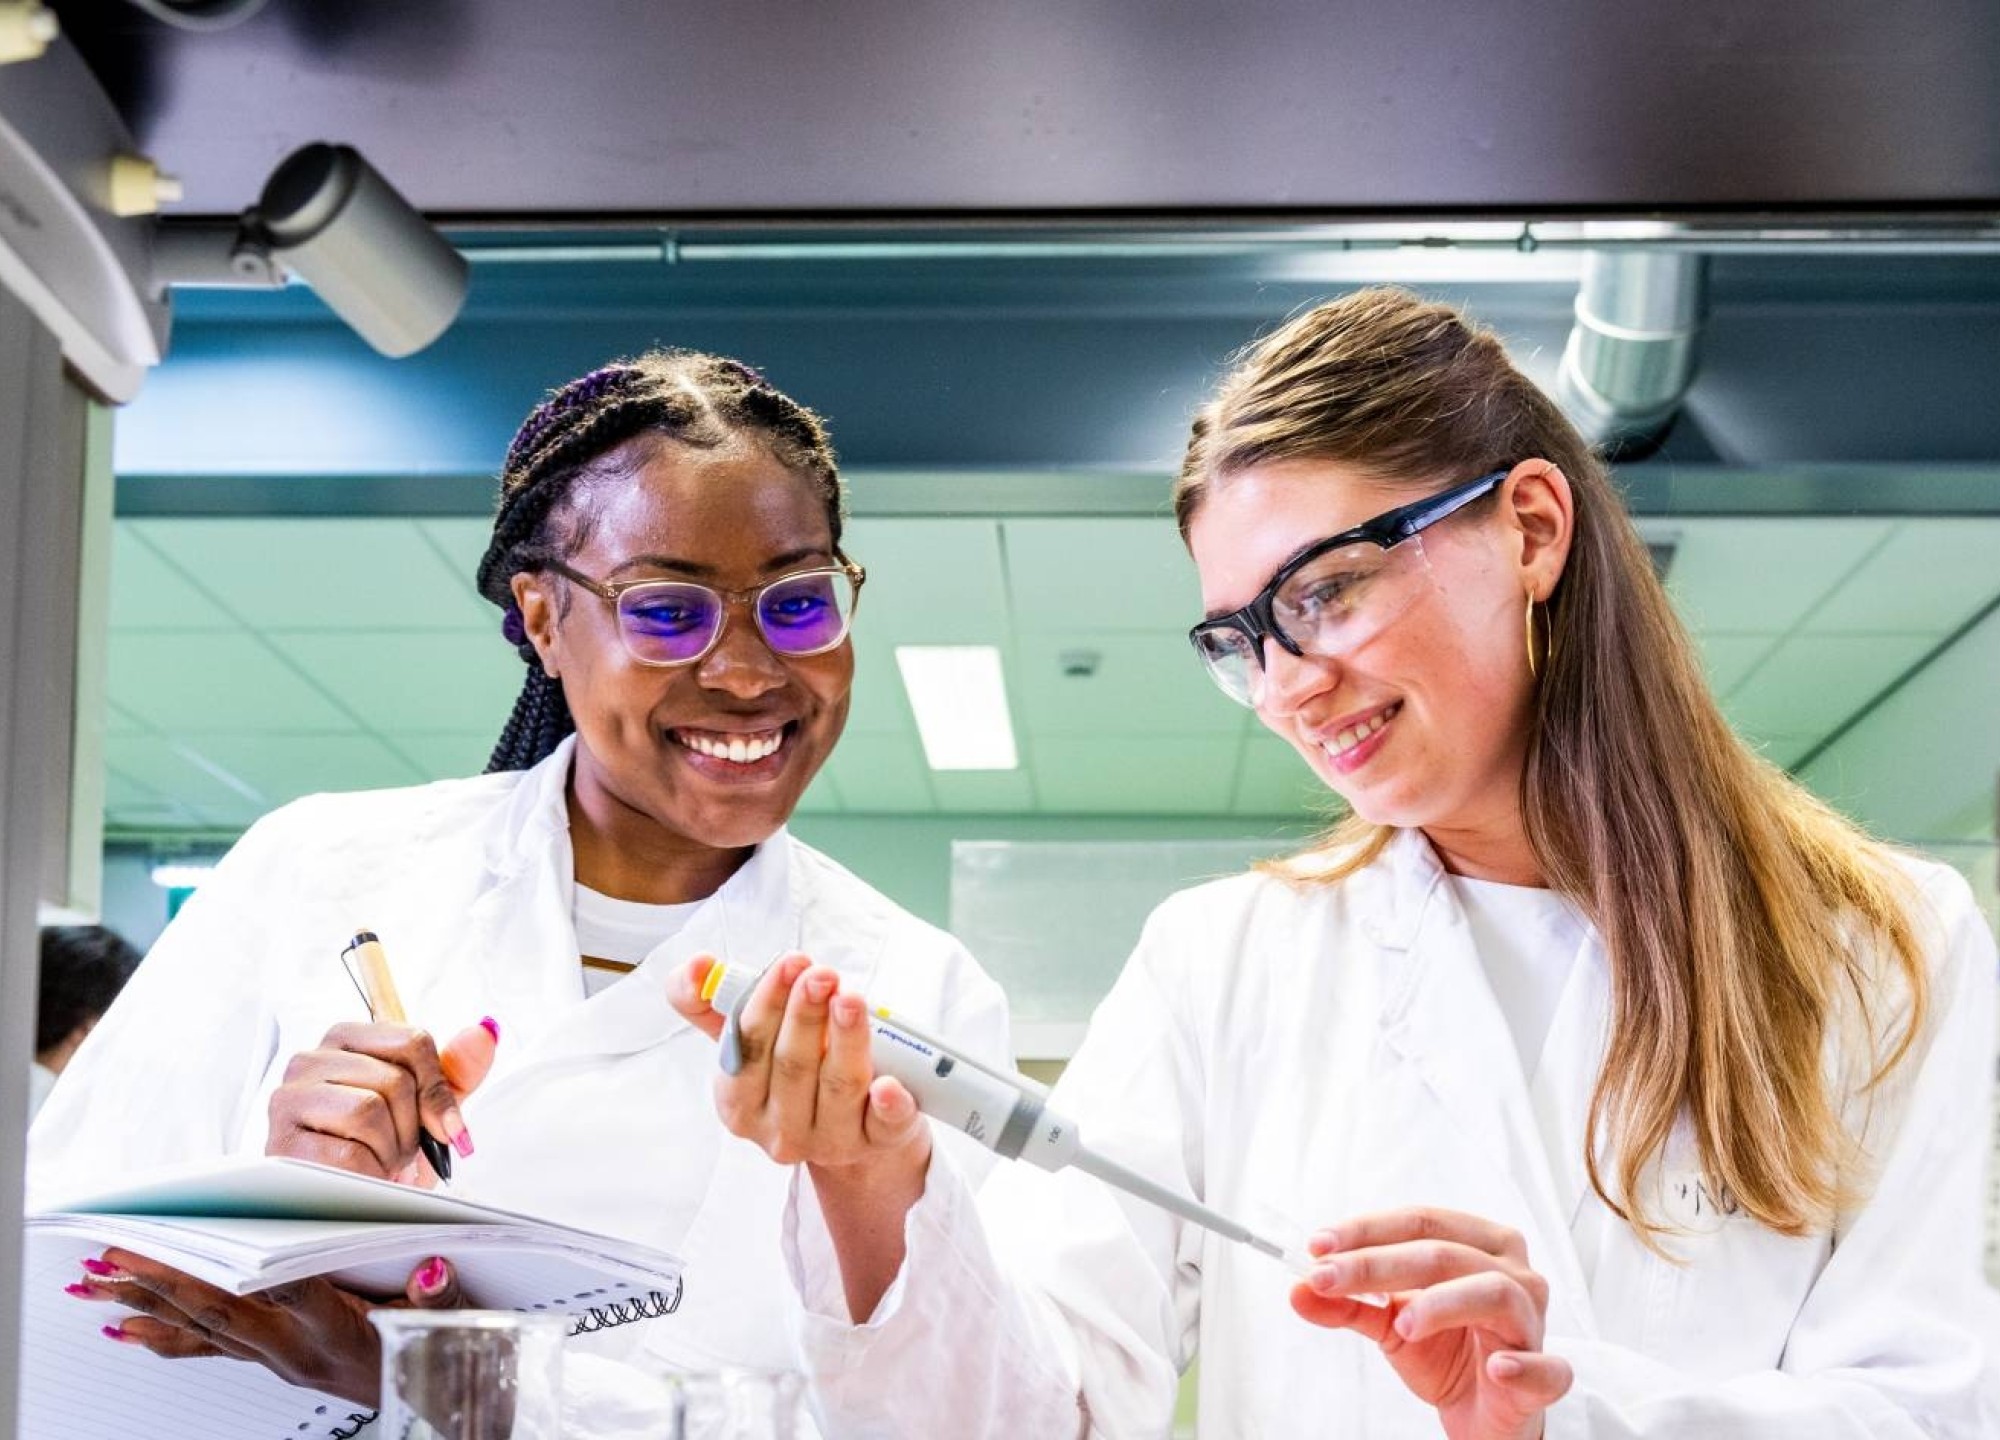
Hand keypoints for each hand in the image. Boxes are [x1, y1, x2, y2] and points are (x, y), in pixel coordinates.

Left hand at [70, 1249, 464, 1406]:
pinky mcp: (269, 1360)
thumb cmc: (431, 1354)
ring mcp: (277, 1359)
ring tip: (95, 1286)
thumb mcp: (454, 1321)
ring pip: (200, 1329)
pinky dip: (160, 1336)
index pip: (295, 1292)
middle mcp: (297, 1350)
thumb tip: (432, 1271)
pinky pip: (204, 1348)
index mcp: (340, 1332)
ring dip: (143, 1307)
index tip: (219, 1240)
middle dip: (162, 1283)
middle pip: (221, 1312)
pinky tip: (125, 1329)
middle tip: (113, 1260)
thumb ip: (442, 1298)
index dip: (255, 1267)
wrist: (429, 1400)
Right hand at [266, 1018, 498, 1183]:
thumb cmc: (384, 1148)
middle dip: (412, 1127)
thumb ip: (457, 1070)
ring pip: (368, 1110)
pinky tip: (362, 1179)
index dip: (438, 1089)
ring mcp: (288, 1100)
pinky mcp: (282, 1144)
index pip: (413, 1041)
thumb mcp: (426, 1108)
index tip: (445, 1127)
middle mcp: (309, 1060)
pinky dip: (370, 1174)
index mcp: (347, 1039)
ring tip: (381, 1163)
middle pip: (394, 1079)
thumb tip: (485, 1032)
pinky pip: (348, 1153)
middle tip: (401, 1151)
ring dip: (390, 1150)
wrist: (345, 1205)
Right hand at [667, 954, 930, 1318]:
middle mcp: (781, 1131)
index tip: (790, 963)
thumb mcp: (745, 1038)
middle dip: (806, 1015)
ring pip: (838, 1089)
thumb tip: (699, 965)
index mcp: (739, 1103)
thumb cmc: (790, 1069)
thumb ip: (708, 999)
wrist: (851, 1122)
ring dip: (845, 1041)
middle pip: (792, 1067)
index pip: (747, 1049)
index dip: (768, 1003)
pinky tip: (890, 1085)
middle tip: (822, 974)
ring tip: (851, 999)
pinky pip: (884, 1128)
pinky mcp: (878, 1143)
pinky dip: (888, 1106)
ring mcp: (830, 1141)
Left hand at [1291, 1207, 1571, 1439]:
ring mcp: (1533, 1321)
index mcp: (1477, 1244)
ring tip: (1400, 1325)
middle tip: (1327, 1277)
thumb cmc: (1446, 1352)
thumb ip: (1348, 1304)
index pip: (1419, 1222)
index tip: (1316, 1246)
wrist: (1485, 1414)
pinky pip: (1546, 1368)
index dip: (1365, 1231)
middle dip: (1378, 1263)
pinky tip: (1497, 1368)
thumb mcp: (1389, 1325)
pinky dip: (1523, 1365)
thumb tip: (1298, 1289)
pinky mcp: (1546, 1375)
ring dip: (1442, 1304)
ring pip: (1492, 1292)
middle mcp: (1512, 1271)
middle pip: (1444, 1253)